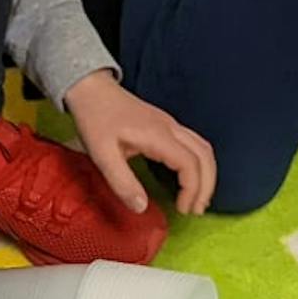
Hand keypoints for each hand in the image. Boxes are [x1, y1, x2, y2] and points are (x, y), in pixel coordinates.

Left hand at [65, 70, 215, 215]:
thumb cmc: (94, 118)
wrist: (91, 89)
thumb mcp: (101, 155)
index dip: (192, 189)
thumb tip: (141, 207)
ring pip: (203, 148)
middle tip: (196, 210)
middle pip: (204, 156)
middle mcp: (170, 128)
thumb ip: (122, 182)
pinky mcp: (166, 125)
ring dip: (206, 175)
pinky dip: (199, 164)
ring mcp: (170, 124)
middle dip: (206, 186)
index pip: (190, 163)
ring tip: (197, 199)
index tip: (183, 208)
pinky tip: (189, 179)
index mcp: (158, 135)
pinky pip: (194, 144)